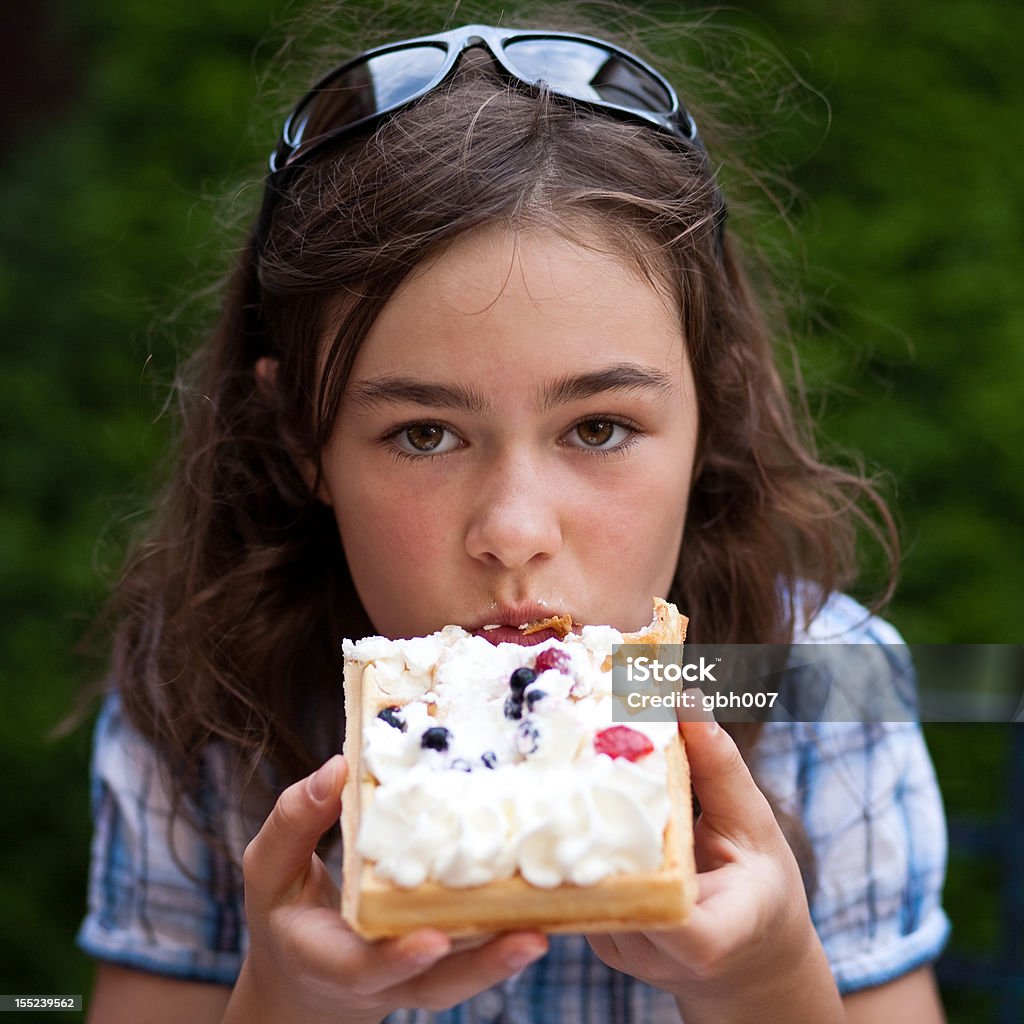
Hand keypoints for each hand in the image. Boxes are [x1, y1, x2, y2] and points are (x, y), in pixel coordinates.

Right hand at [225, 755, 547, 1023]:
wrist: (307, 975)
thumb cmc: (287, 909)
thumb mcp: (271, 867)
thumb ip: (296, 820)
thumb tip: (339, 766)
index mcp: (331, 959)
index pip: (364, 969)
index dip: (398, 958)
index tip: (431, 938)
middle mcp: (382, 979)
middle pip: (438, 985)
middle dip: (483, 965)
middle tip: (528, 938)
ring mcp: (419, 978)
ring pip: (469, 976)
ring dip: (510, 952)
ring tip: (551, 921)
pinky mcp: (446, 962)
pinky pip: (479, 952)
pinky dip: (511, 928)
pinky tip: (549, 896)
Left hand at [586, 720, 842, 1023]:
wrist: (747, 956)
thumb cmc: (760, 887)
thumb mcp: (754, 826)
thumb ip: (719, 769)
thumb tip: (687, 699)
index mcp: (708, 940)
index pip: (668, 910)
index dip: (634, 848)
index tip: (616, 779)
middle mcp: (654, 955)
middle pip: (610, 885)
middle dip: (588, 814)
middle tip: (571, 742)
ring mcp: (620, 951)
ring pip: (581, 884)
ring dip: (573, 821)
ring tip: (563, 754)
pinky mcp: (598, 937)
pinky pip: (577, 883)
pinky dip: (576, 837)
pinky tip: (568, 790)